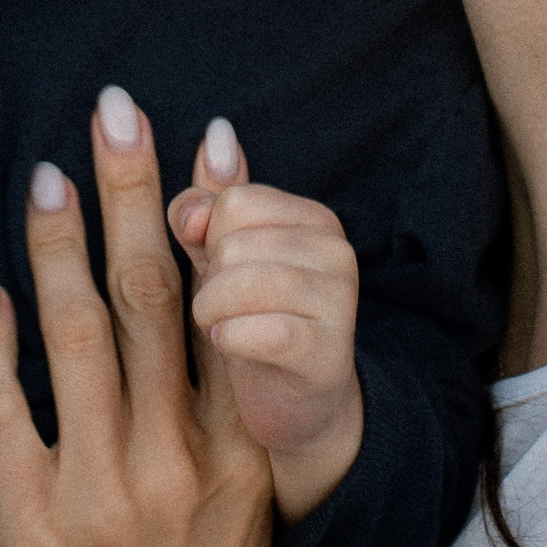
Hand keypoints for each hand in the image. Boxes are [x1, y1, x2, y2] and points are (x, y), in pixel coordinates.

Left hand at [0, 85, 273, 546]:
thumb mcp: (242, 489)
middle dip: (132, 194)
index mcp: (234, 449)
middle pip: (149, 296)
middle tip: (115, 112)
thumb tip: (210, 283)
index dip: (209, 217)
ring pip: (75, 336)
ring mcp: (98, 492)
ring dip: (58, 246)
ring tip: (47, 180)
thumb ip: (226, 396)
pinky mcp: (30, 524)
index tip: (203, 137)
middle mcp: (173, 464)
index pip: (218, 304)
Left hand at [168, 121, 362, 521]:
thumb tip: (216, 135)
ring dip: (213, 312)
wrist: (296, 412)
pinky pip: (259, 329)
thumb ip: (210, 203)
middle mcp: (336, 249)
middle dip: (210, 279)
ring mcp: (339, 301)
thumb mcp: (220, 258)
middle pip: (232, 239)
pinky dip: (230, 339)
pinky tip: (232, 347)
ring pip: (239, 280)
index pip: (233, 199)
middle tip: (227, 308)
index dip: (206, 237)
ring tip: (224, 328)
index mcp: (312, 217)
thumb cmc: (251, 324)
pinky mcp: (328, 352)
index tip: (216, 266)